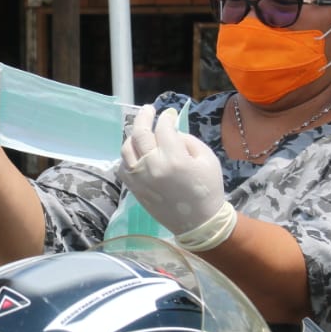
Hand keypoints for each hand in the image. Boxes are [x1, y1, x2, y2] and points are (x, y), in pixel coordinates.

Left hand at [117, 105, 236, 251]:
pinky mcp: (134, 188)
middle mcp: (152, 166)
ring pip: (127, 148)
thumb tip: (170, 130)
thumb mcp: (207, 158)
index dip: (166, 117)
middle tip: (148, 110)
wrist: (199, 222)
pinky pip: (123, 166)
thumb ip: (187, 140)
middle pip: (140, 133)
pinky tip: (136, 152)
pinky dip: (127, 155)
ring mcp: (140, 178)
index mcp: (174, 158)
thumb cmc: (208, 189)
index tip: (169, 114)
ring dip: (133, 136)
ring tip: (142, 131)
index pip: (163, 128)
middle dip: (144, 116)